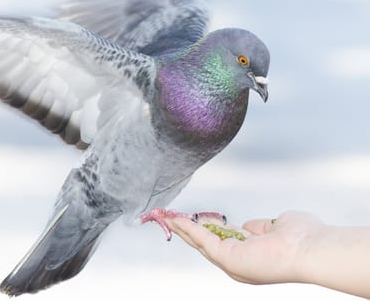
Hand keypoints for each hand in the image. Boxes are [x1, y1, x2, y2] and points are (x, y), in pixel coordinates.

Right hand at [165, 211, 323, 283]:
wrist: (310, 248)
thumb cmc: (302, 238)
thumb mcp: (275, 227)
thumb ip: (259, 227)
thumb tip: (247, 226)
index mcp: (250, 255)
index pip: (223, 240)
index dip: (207, 228)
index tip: (195, 217)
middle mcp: (238, 263)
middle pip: (206, 244)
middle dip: (187, 230)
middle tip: (171, 218)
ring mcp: (232, 263)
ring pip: (200, 243)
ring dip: (182, 228)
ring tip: (167, 217)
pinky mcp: (227, 258)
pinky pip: (203, 240)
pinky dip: (188, 229)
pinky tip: (176, 219)